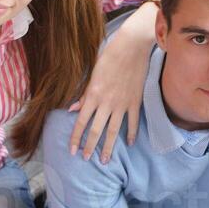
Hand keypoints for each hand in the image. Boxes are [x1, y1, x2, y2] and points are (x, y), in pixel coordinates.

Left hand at [69, 3, 156, 162]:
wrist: (132, 46)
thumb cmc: (110, 57)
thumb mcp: (92, 75)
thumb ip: (84, 95)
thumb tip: (73, 110)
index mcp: (93, 96)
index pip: (81, 122)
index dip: (75, 138)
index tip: (72, 151)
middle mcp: (106, 103)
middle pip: (96, 131)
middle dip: (90, 147)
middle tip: (85, 159)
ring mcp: (122, 104)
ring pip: (114, 131)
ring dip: (108, 147)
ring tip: (105, 160)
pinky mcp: (136, 101)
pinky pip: (133, 122)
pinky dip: (131, 134)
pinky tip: (130, 144)